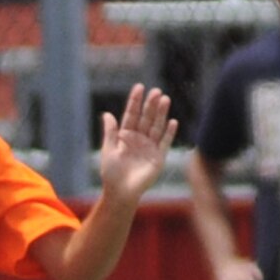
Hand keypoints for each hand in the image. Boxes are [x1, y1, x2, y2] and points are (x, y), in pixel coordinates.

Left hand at [97, 85, 177, 203]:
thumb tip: (107, 114)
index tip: (139, 87)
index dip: (135, 102)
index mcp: (126, 136)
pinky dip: (168, 132)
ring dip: (161, 114)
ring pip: (156, 126)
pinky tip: (172, 121)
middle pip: (146, 118)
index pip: (131, 115)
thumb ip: (110, 132)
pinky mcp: (158, 157)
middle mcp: (139, 139)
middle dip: (150, 105)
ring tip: (164, 99)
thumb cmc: (111, 173)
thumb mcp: (108, 150)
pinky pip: (165, 142)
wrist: (120, 192)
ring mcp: (150, 147)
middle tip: (155, 91)